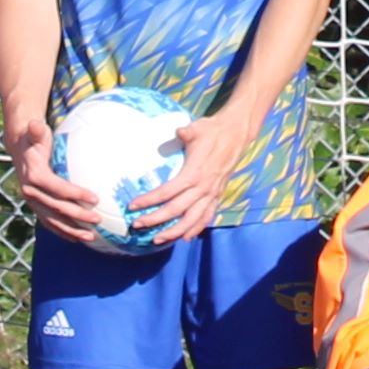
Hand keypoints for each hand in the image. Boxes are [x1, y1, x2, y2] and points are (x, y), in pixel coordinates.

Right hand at [16, 139, 121, 248]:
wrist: (19, 149)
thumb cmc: (34, 139)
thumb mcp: (35, 133)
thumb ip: (36, 131)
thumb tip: (34, 124)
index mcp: (33, 175)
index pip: (57, 188)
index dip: (75, 194)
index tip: (94, 198)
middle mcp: (31, 192)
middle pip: (57, 208)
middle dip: (78, 215)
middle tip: (98, 219)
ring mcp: (33, 202)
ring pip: (53, 220)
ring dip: (72, 230)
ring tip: (91, 237)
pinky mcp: (36, 207)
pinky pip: (50, 223)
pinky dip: (63, 232)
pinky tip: (78, 239)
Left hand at [137, 106, 261, 249]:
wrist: (236, 134)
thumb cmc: (212, 130)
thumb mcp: (198, 128)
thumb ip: (187, 132)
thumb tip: (178, 132)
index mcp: (194, 173)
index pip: (167, 192)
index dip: (149, 200)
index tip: (133, 206)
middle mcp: (203, 188)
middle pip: (176, 210)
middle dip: (155, 220)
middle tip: (137, 225)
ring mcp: (211, 194)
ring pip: (191, 220)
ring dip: (174, 232)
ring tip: (157, 239)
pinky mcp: (218, 196)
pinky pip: (206, 217)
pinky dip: (196, 229)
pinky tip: (185, 237)